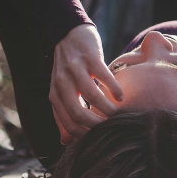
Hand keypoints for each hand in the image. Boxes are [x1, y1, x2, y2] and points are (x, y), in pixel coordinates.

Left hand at [50, 24, 123, 143]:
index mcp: (55, 94)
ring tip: (118, 112)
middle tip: (111, 127)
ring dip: (107, 108)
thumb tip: (65, 142)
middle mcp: (62, 83)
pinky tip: (121, 96)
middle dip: (97, 124)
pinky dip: (114, 89)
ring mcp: (76, 69)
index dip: (84, 133)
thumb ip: (62, 115)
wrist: (69, 35)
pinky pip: (103, 77)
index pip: (67, 122)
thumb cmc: (69, 69)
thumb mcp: (61, 92)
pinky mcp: (90, 58)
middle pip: (77, 112)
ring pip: (91, 95)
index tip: (99, 137)